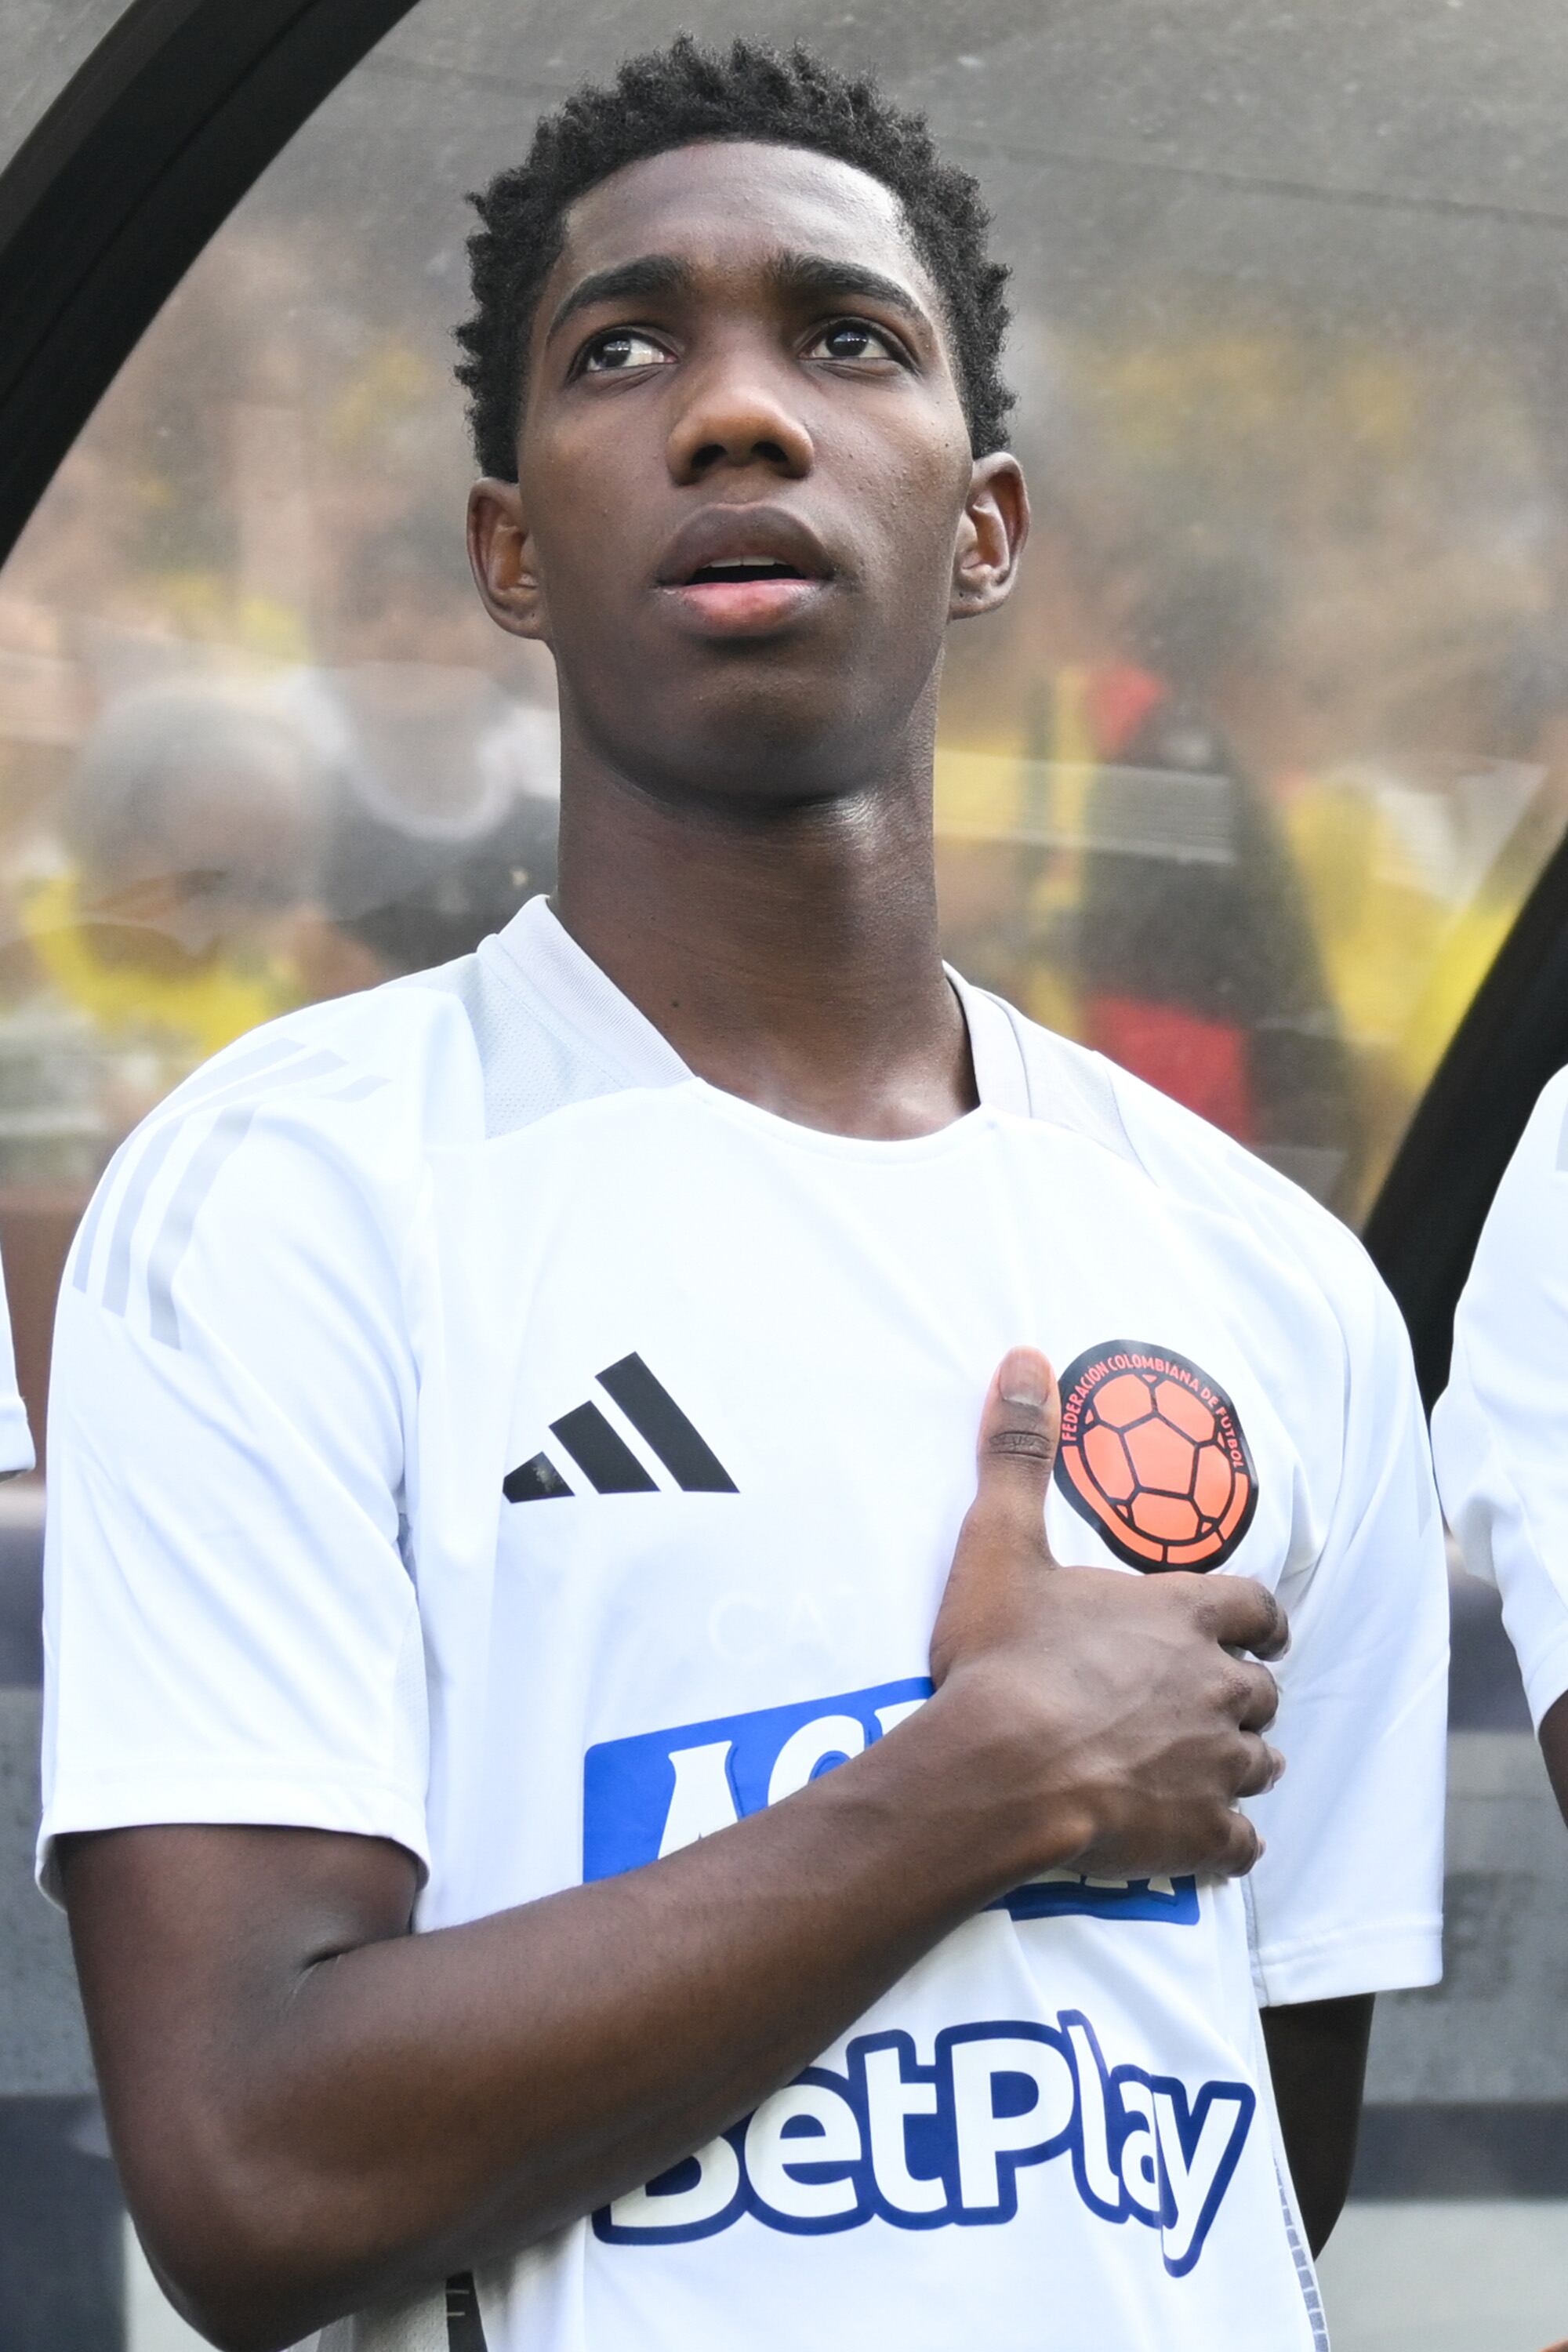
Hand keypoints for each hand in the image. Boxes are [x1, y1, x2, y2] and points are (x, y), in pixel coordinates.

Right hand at [927, 1346, 1287, 1885]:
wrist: (998, 1772)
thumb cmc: (1002, 1660)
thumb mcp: (1000, 1544)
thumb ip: (1018, 1453)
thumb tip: (1023, 1358)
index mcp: (1183, 1616)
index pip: (1257, 1608)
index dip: (1257, 1619)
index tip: (1255, 1630)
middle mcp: (1217, 1685)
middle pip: (1263, 1689)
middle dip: (1242, 1692)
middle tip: (1204, 1700)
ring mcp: (1215, 1764)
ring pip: (1261, 1763)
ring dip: (1237, 1761)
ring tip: (1198, 1767)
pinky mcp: (1201, 1835)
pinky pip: (1242, 1845)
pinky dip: (1225, 1842)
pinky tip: (1194, 1840)